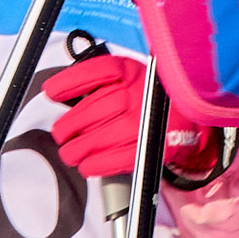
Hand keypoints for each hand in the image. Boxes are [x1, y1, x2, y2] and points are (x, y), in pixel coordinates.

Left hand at [41, 50, 148, 179]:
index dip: (69, 82)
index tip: (50, 92)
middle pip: (95, 109)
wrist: (189, 118)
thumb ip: (97, 83)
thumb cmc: (148, 99)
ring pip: (104, 135)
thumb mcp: (127, 78)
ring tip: (70, 153)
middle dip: (70, 125)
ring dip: (79, 149)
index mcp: (132, 72)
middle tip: (61, 134)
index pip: (98, 71)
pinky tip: (87, 166)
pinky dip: (98, 164)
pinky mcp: (156, 146)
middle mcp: (140, 93)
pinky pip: (120, 158)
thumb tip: (56, 92)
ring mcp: (147, 120)